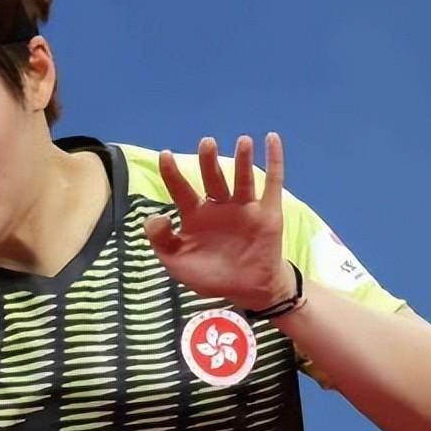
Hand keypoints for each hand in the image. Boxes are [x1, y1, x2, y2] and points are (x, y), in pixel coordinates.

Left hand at [143, 132, 295, 311]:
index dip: (172, 173)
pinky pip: (273, 184)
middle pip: (213, 178)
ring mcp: (245, 208)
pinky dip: (274, 161)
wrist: (247, 292)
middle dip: (209, 161)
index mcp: (195, 216)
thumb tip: (156, 217)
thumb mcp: (176, 263)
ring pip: (242, 178)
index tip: (164, 155)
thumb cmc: (210, 276)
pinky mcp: (268, 213)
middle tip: (206, 143)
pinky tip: (271, 139)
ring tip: (242, 141)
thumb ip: (161, 241)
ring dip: (242, 159)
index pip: (181, 190)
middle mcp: (219, 207)